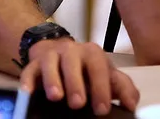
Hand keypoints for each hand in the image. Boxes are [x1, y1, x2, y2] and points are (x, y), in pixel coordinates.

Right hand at [20, 39, 139, 115]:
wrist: (60, 53)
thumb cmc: (86, 69)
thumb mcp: (106, 75)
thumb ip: (122, 88)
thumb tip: (132, 104)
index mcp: (92, 54)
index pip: (99, 68)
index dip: (101, 88)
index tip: (102, 109)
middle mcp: (72, 51)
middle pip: (73, 62)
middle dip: (76, 83)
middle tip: (78, 103)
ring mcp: (51, 56)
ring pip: (50, 63)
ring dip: (52, 80)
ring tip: (56, 97)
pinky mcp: (33, 65)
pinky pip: (28, 71)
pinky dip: (27, 82)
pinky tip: (28, 92)